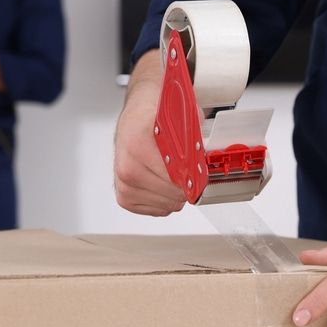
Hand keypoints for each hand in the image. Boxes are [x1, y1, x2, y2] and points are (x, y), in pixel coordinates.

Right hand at [113, 52, 185, 216]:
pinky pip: (158, 209)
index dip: (194, 174)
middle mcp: (127, 165)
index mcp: (139, 142)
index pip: (176, 173)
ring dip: (176, 193)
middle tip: (187, 169)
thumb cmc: (153, 117)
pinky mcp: (124, 197)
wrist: (134, 119)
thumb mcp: (179, 117)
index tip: (200, 172)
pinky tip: (162, 181)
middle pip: (173, 192)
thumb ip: (192, 140)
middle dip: (187, 183)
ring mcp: (123, 183)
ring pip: (168, 204)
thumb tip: (203, 160)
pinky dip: (165, 199)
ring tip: (171, 172)